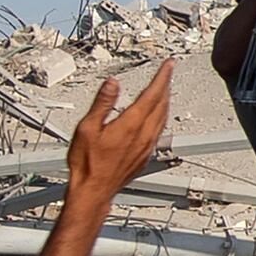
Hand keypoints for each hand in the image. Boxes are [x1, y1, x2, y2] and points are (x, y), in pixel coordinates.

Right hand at [60, 70, 172, 211]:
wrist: (93, 190)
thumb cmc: (87, 164)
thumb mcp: (87, 128)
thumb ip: (102, 103)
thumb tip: (113, 84)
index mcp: (131, 125)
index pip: (152, 95)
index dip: (162, 77)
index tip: (169, 66)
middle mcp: (143, 135)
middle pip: (162, 105)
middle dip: (166, 86)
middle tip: (169, 73)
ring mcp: (147, 146)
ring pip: (163, 118)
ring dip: (166, 101)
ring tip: (165, 90)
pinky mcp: (145, 155)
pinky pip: (160, 130)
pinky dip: (162, 117)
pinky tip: (158, 116)